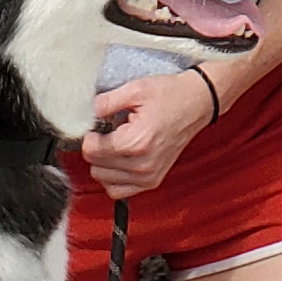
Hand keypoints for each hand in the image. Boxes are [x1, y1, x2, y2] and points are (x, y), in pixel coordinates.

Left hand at [75, 65, 217, 200]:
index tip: (96, 125)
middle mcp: (142, 165)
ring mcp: (148, 176)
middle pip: (95, 167)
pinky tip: (120, 160)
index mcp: (136, 142)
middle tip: (108, 132)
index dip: (88, 135)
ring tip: (117, 144)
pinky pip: (118, 191)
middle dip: (96, 148)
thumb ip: (105, 102)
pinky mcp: (152, 182)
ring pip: (104, 180)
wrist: (196, 103)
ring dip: (104, 164)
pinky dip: (114, 178)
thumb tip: (84, 114)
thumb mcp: (135, 89)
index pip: (91, 151)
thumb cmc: (171, 96)